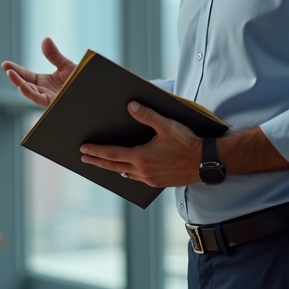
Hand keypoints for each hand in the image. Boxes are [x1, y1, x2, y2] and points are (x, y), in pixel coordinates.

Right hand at [1, 38, 76, 107]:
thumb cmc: (80, 80)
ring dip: (19, 84)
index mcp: (43, 82)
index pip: (26, 75)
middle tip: (5, 67)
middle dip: (14, 76)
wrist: (93, 90)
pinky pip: (38, 99)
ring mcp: (47, 98)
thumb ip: (54, 55)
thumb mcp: (66, 65)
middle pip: (24, 83)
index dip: (15, 70)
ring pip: (29, 92)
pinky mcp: (52, 103)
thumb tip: (45, 39)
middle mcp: (43, 91)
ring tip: (10, 74)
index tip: (5, 65)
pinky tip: (22, 86)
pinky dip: (29, 93)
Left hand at [79, 101, 202, 186]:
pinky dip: (126, 173)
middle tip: (83, 158)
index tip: (83, 149)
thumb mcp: (168, 126)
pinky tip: (124, 169)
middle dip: (97, 161)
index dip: (96, 151)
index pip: (112, 154)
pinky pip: (135, 178)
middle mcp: (143, 171)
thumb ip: (148, 115)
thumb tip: (131, 105)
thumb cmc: (188, 143)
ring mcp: (150, 179)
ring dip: (111, 167)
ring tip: (100, 162)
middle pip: (113, 166)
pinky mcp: (157, 183)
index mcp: (142, 157)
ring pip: (124, 174)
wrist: (205, 162)